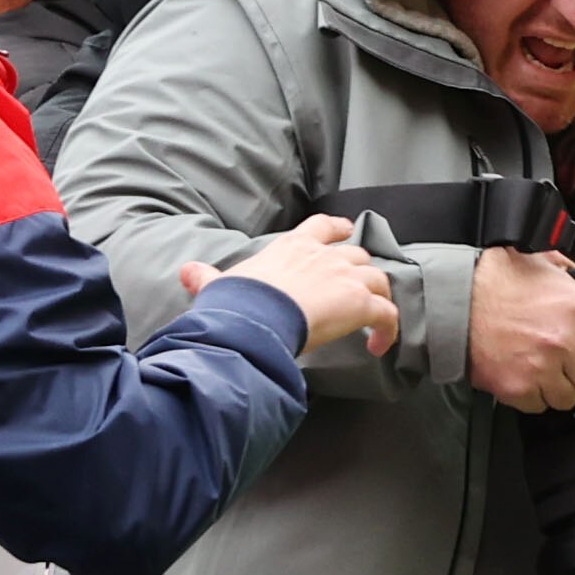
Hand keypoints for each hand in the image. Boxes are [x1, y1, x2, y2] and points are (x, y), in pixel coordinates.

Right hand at [187, 215, 394, 355]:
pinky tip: (378, 346)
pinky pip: (388, 315)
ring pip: (379, 280)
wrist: (257, 314)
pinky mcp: (361, 303)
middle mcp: (325, 256)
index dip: (337, 230)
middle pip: (358, 255)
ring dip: (379, 298)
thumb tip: (186, 271)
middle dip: (362, 270)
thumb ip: (207, 277)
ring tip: (373, 320)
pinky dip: (388, 330)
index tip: (346, 232)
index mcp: (294, 247)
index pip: (322, 227)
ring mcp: (346, 277)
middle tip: (363, 287)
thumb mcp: (220, 284)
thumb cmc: (239, 301)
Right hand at [466, 246, 574, 409]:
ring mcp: (542, 367)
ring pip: (570, 396)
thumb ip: (573, 272)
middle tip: (559, 353)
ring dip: (558, 385)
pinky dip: (533, 395)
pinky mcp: (519, 388)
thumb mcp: (543, 264)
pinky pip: (542, 406)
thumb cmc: (495, 278)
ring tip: (535, 359)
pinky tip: (519, 371)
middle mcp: (565, 340)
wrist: (452, 301)